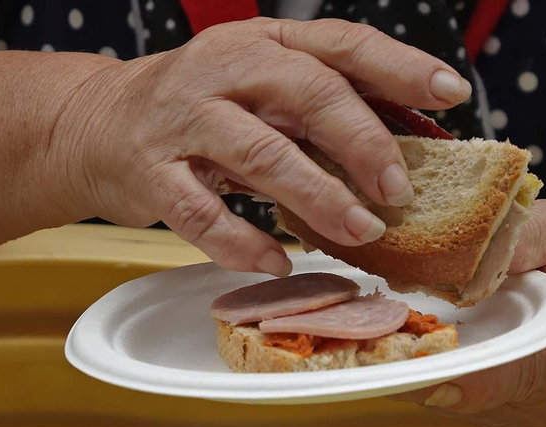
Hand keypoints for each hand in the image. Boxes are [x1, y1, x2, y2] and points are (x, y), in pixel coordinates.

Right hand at [57, 18, 470, 276]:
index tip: (450, 93)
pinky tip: (279, 263)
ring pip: (260, 154)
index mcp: (262, 43)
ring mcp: (183, 121)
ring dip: (317, 195)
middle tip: (399, 186)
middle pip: (306, 93)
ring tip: (360, 230)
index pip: (341, 44)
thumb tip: (407, 149)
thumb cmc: (196, 112)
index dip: (399, 66)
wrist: (95, 125)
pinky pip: (201, 213)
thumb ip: (318, 110)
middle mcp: (223, 70)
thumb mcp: (258, 90)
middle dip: (361, 140)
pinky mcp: (150, 172)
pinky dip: (244, 242)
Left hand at [387, 199, 545, 426]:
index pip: (500, 375)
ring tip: (380, 319)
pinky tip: (415, 333)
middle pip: (454, 390)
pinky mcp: (501, 414)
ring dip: (409, 361)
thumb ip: (519, 241)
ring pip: (441, 396)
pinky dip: (426, 365)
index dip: (439, 371)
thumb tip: (463, 259)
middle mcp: (542, 395)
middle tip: (358, 321)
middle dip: (403, 358)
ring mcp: (520, 412)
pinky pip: (448, 394)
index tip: (391, 354)